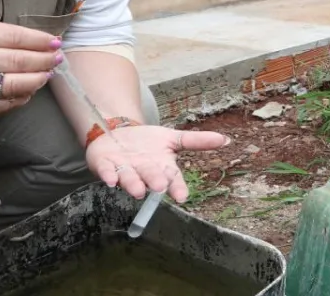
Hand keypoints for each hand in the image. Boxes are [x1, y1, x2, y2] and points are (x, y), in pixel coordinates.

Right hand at [0, 20, 62, 117]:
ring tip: (47, 74)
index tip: (54, 41)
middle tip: (57, 58)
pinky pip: (1, 105)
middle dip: (42, 60)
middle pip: (14, 60)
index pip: (9, 36)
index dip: (37, 40)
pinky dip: (20, 98)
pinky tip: (30, 91)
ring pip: (10, 85)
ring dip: (35, 80)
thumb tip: (35, 41)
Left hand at [86, 125, 229, 202]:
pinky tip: (110, 179)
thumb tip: (226, 140)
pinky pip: (105, 172)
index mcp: (162, 167)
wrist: (117, 133)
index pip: (172, 179)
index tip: (182, 196)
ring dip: (133, 184)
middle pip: (150, 178)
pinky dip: (107, 176)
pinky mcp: (104, 166)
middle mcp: (143, 172)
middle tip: (160, 187)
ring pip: (129, 179)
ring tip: (137, 190)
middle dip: (155, 182)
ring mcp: (123, 170)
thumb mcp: (173, 138)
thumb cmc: (147, 142)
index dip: (177, 187)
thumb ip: (197, 141)